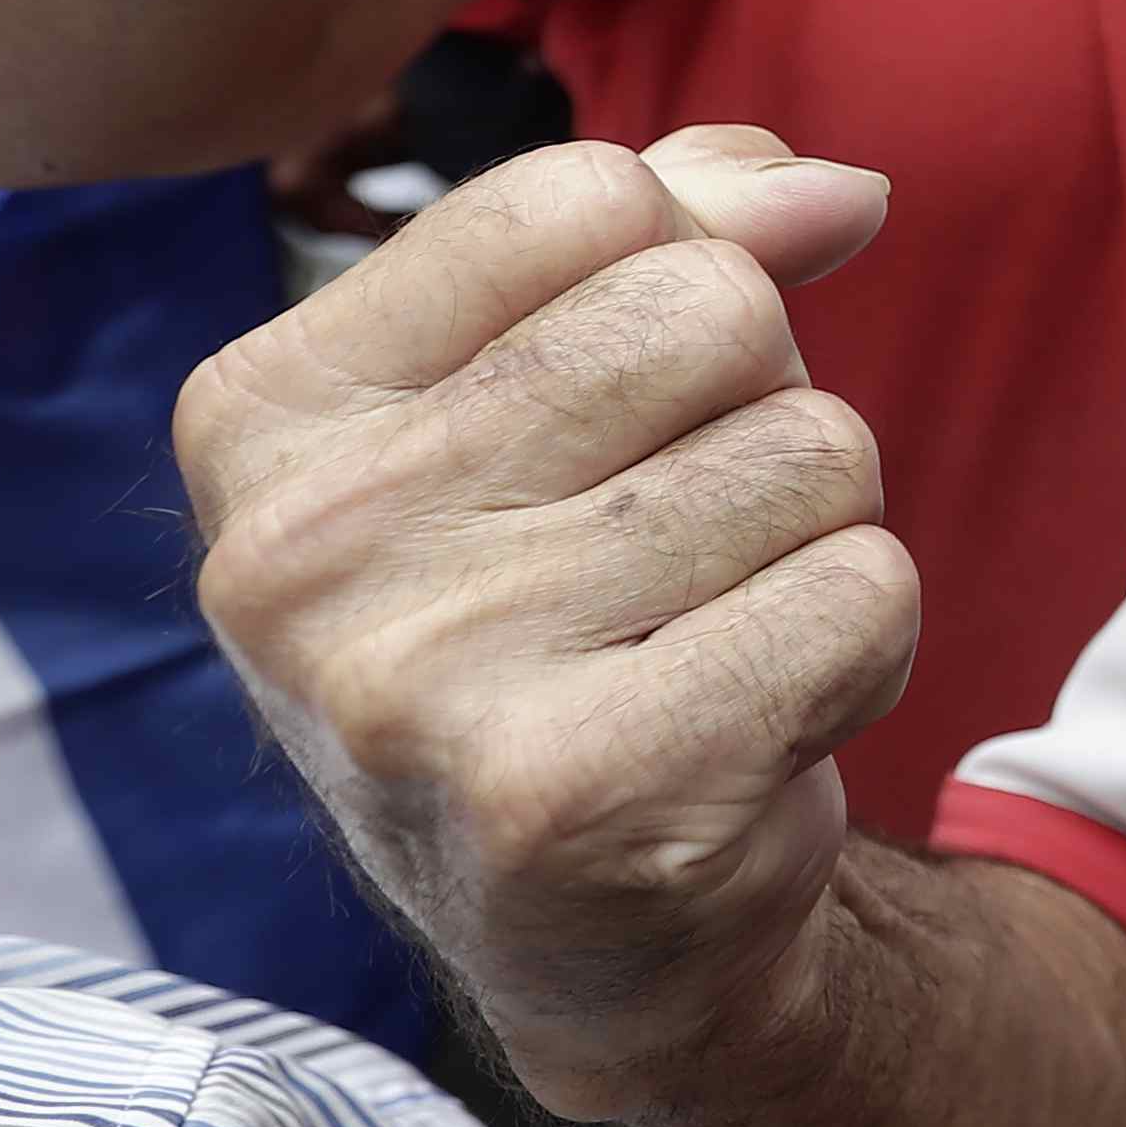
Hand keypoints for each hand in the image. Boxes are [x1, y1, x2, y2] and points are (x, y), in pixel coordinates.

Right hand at [180, 127, 915, 1121]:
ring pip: (811, 451)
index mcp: (263, 416)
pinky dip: (859, 651)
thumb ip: (681, 230)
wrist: (599, 938)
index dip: (683, 274)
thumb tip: (836, 189)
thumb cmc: (575, 615)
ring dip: (815, 542)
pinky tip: (751, 734)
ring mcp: (419, 683)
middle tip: (681, 554)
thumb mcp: (561, 394)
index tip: (629, 416)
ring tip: (706, 648)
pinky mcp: (575, 796)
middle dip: (760, 413)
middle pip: (709, 310)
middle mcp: (301, 551)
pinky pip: (862, 593)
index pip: (582, 197)